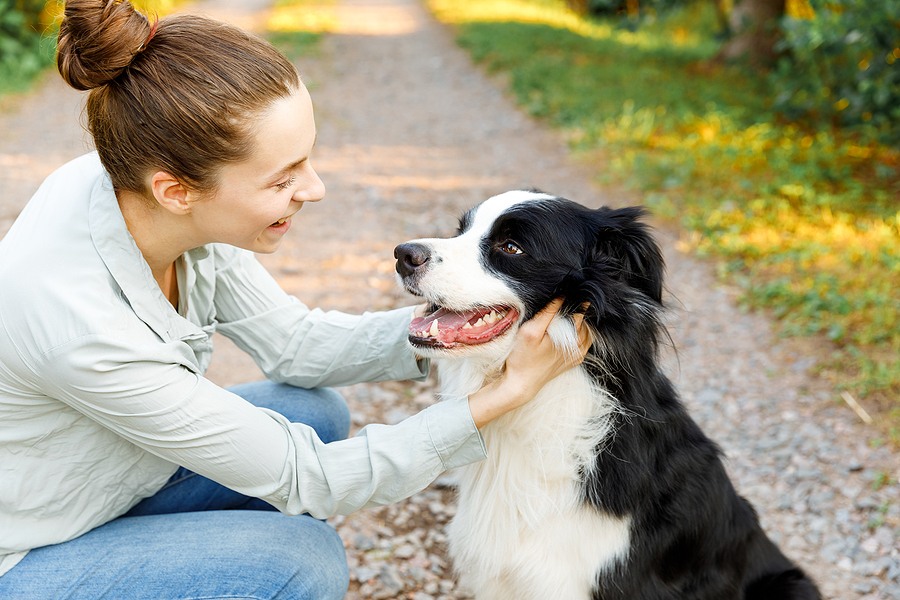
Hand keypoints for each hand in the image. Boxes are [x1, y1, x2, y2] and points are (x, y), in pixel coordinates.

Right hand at [468, 299, 590, 428]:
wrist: (521, 385)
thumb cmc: (523, 359)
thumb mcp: (531, 331)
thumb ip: (548, 312)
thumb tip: (563, 294)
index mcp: (572, 337)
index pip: (581, 310)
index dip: (574, 298)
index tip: (567, 290)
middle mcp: (579, 346)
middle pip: (585, 319)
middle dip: (576, 308)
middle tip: (564, 300)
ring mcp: (578, 354)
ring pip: (586, 330)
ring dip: (578, 320)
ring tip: (564, 312)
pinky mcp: (574, 359)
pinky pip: (584, 340)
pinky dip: (579, 331)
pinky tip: (565, 327)